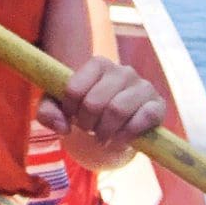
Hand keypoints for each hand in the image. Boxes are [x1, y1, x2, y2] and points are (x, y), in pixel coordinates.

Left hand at [38, 55, 165, 156]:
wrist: (115, 127)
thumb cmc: (85, 112)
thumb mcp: (60, 109)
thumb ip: (48, 113)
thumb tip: (62, 127)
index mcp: (98, 64)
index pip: (74, 88)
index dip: (69, 110)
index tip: (71, 116)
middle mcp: (122, 70)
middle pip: (95, 102)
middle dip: (86, 124)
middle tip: (87, 130)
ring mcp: (142, 86)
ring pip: (118, 109)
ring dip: (105, 132)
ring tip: (102, 137)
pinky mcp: (158, 105)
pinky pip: (144, 118)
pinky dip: (127, 135)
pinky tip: (120, 140)